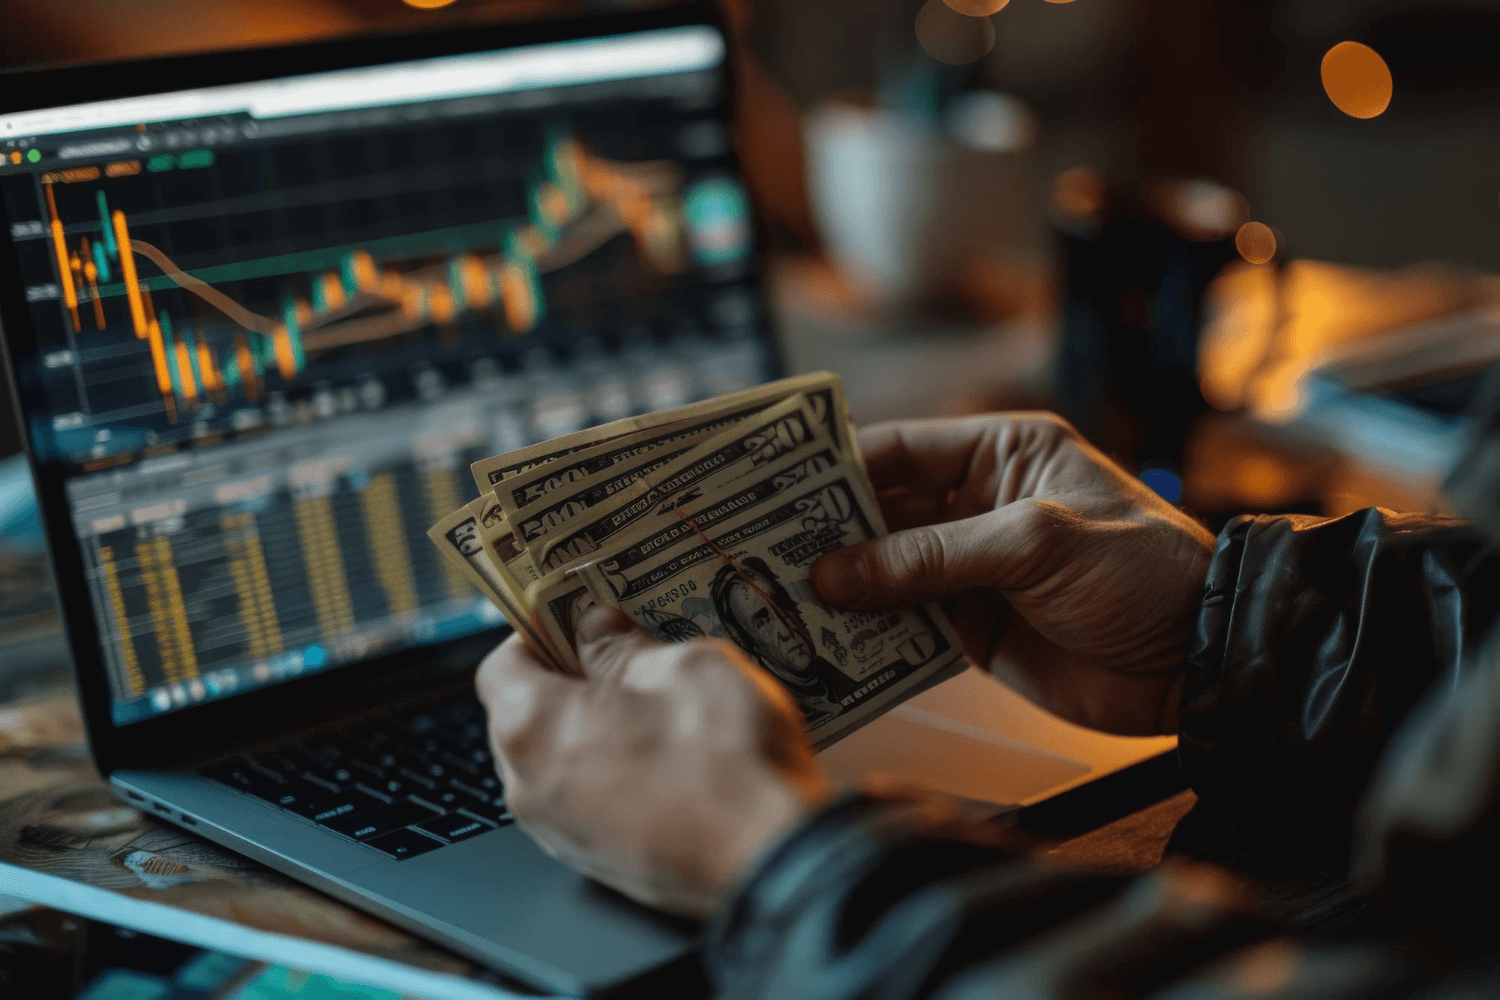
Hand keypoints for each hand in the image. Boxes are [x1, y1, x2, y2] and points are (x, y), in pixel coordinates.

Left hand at [475, 607, 830, 916]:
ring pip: (561, 761)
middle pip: (527, 715)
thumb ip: (623, 646)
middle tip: (627, 654)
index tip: (575, 615)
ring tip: (659, 705)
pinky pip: (589, 802)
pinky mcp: (599, 863)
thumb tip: (598, 630)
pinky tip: (668, 756)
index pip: (501, 663)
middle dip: (571, 680)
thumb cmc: (726, 762)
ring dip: (596, 729)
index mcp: (533, 727)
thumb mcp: (682, 666)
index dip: (539, 631)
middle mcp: (530, 788)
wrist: (774, 860)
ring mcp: (563, 834)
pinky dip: (614, 774)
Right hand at [812, 414, 1214, 735]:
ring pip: (882, 573)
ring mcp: (970, 570)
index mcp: (1000, 453)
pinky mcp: (971, 629)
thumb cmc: (1141, 571)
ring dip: (836, 588)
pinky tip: (822, 644)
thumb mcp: (1035, 543)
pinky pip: (902, 626)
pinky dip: (864, 637)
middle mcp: (976, 505)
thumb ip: (932, 556)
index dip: (835, 466)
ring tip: (773, 599)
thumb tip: (835, 574)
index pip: (898, 449)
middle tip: (757, 550)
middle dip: (822, 533)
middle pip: (879, 513)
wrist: (1198, 661)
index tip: (773, 485)